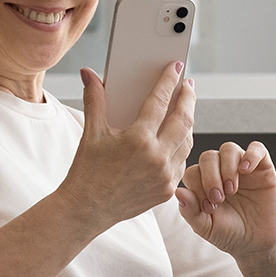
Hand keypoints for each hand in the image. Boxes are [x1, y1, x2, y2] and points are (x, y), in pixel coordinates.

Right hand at [60, 63, 193, 228]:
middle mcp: (156, 157)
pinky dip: (180, 147)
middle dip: (188, 98)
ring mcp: (165, 176)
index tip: (176, 67)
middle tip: (189, 85)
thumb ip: (95, 100)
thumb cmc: (87, 171)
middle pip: (183, 119)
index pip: (160, 101)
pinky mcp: (168, 190)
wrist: (87, 209)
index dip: (169, 81)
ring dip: (187, 122)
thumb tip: (89, 73)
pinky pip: (182, 162)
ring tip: (184, 109)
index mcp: (138, 140)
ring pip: (187, 141)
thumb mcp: (91, 133)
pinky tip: (176, 137)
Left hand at [176, 140, 275, 259]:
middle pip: (208, 157)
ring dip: (227, 168)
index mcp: (203, 184)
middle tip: (219, 198)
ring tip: (232, 190)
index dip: (197, 187)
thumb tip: (178, 192)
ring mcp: (241, 168)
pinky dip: (251, 155)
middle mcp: (221, 171)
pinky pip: (257, 149)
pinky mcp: (263, 167)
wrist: (257, 242)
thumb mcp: (207, 227)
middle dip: (210, 177)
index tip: (209, 207)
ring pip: (229, 149)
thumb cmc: (230, 233)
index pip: (193, 172)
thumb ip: (190, 211)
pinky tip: (246, 171)